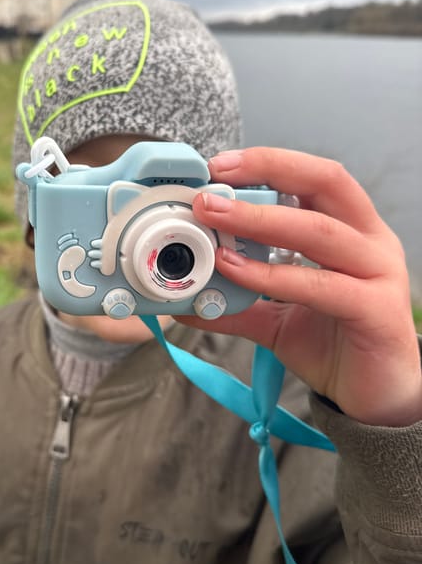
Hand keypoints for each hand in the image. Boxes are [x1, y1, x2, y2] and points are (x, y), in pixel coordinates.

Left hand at [176, 147, 421, 426]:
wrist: (376, 399)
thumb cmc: (335, 345)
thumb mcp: (276, 318)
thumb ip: (237, 303)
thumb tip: (185, 298)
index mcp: (351, 231)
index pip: (314, 178)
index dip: (269, 163)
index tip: (220, 166)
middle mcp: (370, 242)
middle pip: (325, 183)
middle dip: (266, 172)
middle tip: (214, 181)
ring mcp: (379, 274)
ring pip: (318, 231)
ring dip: (259, 219)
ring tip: (212, 215)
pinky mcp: (376, 311)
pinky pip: (319, 285)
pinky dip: (271, 275)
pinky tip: (234, 270)